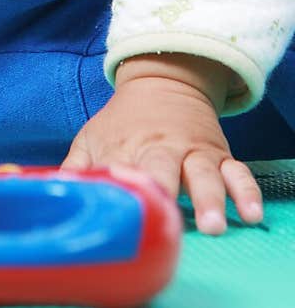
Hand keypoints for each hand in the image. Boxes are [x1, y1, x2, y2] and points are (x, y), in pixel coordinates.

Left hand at [61, 54, 263, 233]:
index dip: (126, 193)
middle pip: (166, 171)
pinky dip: (247, 193)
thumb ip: (76, 168)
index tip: (127, 213)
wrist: (161, 81)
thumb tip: (55, 194)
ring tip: (214, 225)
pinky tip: (252, 215)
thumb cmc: (121, 121)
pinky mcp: (219, 154)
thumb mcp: (91, 137)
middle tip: (170, 221)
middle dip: (168, 194)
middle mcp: (163, 149)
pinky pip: (238, 173)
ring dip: (210, 199)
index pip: (125, 172)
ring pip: (205, 175)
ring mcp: (194, 152)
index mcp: (127, 148)